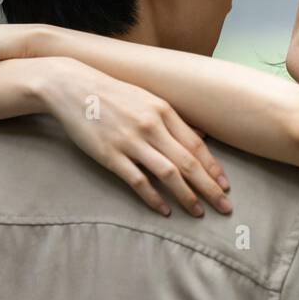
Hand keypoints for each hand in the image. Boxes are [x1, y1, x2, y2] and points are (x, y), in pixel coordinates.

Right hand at [39, 58, 231, 218]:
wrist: (73, 87)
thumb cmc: (114, 95)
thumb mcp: (148, 99)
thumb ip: (173, 120)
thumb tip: (203, 135)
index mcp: (163, 111)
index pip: (196, 145)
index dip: (213, 168)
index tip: (226, 185)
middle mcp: (151, 126)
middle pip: (188, 162)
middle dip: (210, 187)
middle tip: (225, 206)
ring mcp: (130, 141)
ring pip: (168, 174)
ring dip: (187, 196)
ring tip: (199, 212)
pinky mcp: (110, 155)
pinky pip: (138, 181)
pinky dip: (154, 198)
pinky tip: (165, 211)